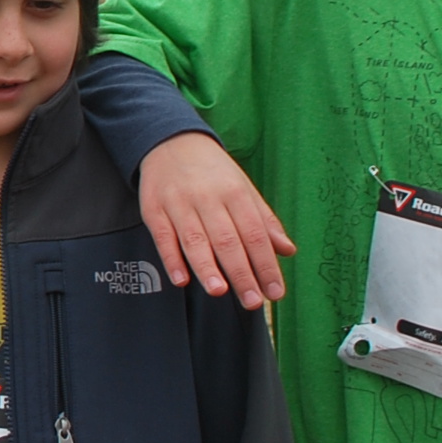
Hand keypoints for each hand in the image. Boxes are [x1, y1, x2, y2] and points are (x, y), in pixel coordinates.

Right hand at [138, 132, 293, 306]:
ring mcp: (179, 203)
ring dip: (207, 267)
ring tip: (219, 291)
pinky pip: (162, 237)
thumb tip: (287, 250)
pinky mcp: (154, 209)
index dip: (266, 265)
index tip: (276, 291)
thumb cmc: (212, 171)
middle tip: (252, 301)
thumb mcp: (243, 188)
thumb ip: (264, 221)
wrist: (171, 141)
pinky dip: (171, 259)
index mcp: (235, 193)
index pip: (255, 234)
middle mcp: (208, 197)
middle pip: (227, 240)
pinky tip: (181, 279)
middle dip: (241, 273)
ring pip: (194, 239)